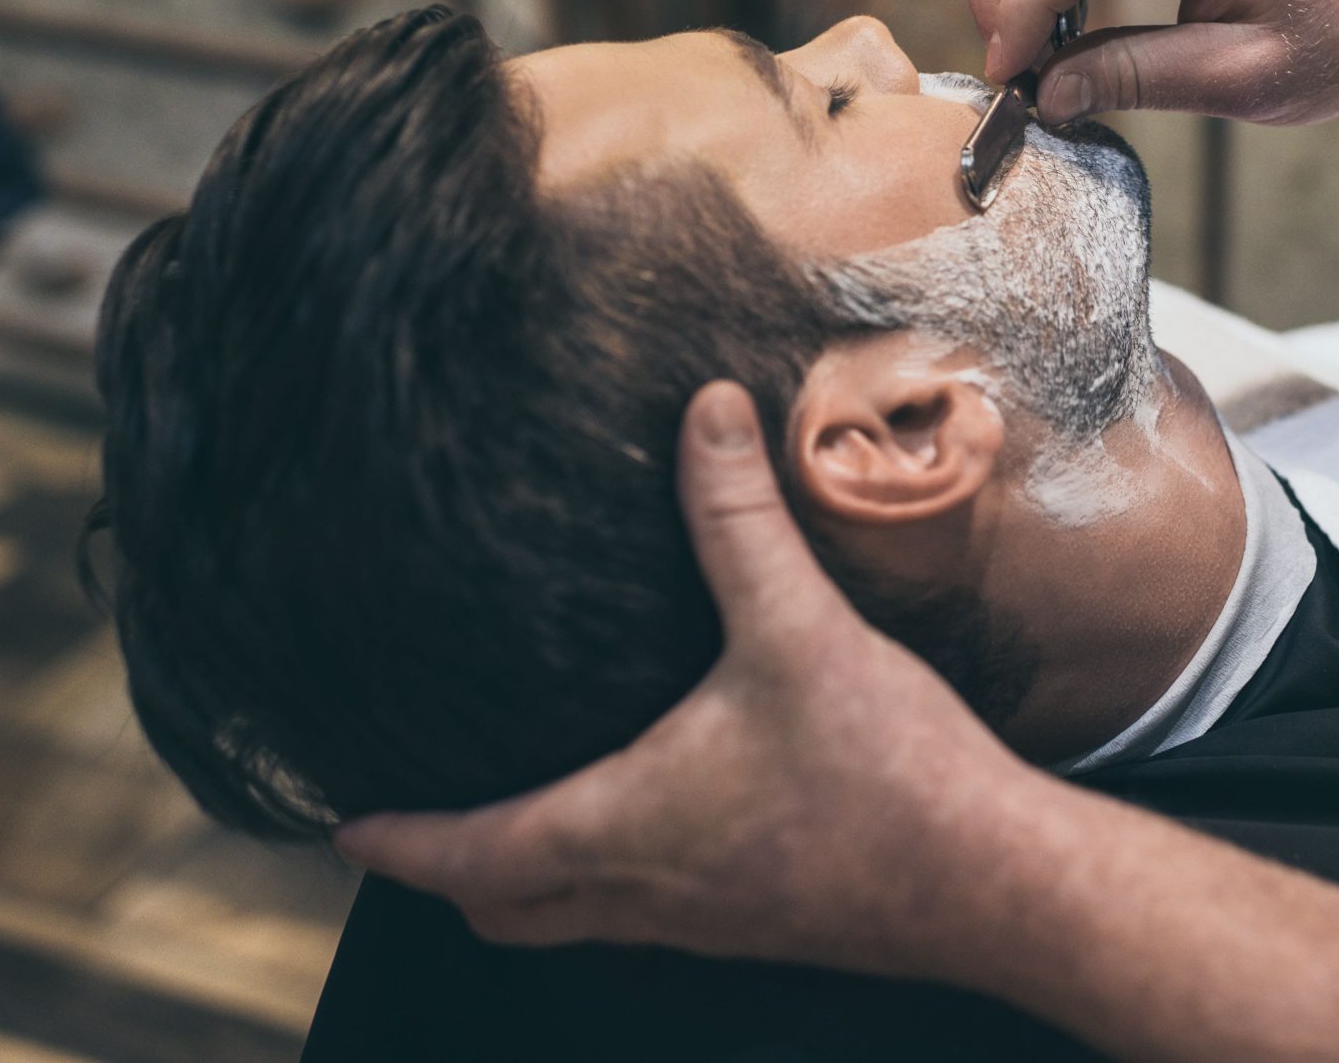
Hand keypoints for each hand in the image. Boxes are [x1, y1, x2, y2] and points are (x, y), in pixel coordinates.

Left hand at [335, 382, 1045, 976]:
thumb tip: (705, 412)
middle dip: (454, 873)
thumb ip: (738, 519)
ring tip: (523, 813)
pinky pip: (650, 915)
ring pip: (578, 920)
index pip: (469, 856)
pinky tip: (663, 815)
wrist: (994, 882)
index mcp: (622, 826)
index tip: (344, 825)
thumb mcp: (798, 627)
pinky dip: (614, 879)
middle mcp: (646, 893)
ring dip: (533, 881)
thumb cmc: (885, 772)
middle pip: (508, 910)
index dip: (398, 840)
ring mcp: (704, 922)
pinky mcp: (760, 925)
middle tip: (423, 823)